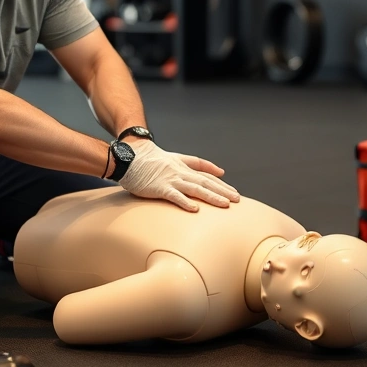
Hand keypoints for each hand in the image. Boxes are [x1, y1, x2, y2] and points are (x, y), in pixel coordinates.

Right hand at [118, 140, 240, 211]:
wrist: (129, 156)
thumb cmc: (148, 160)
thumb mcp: (173, 158)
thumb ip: (193, 163)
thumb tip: (213, 171)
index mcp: (183, 166)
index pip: (206, 174)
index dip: (220, 182)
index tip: (233, 190)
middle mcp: (180, 172)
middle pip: (206, 182)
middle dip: (223, 191)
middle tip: (237, 200)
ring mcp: (171, 179)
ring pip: (196, 188)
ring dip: (212, 197)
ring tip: (225, 205)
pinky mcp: (160, 188)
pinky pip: (175, 196)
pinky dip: (185, 202)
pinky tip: (196, 209)